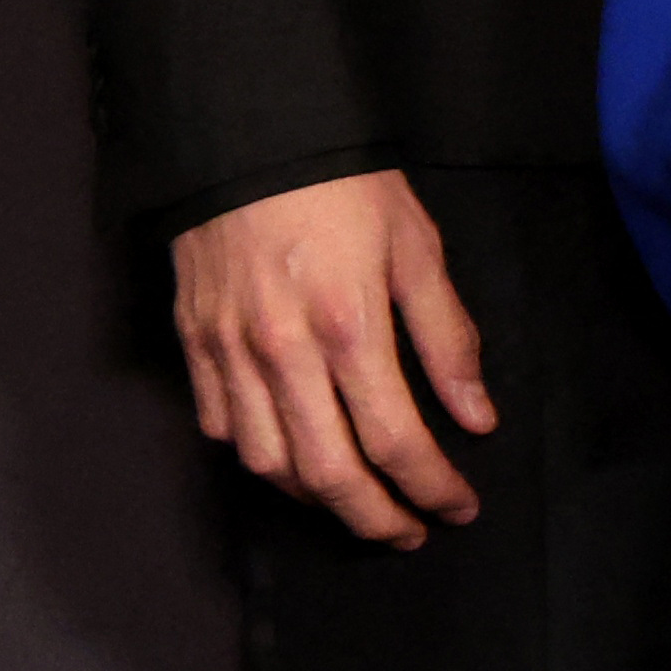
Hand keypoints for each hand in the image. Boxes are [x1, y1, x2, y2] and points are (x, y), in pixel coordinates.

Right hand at [169, 168, 495, 544]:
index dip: (431, 486)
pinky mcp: (193, 347)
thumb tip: (478, 416)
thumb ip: (448, 339)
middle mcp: (282, 353)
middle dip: (374, 517)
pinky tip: (294, 461)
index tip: (458, 507)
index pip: (396, 439)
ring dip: (318, 500)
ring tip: (359, 503)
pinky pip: (221, 429)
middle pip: (327, 473)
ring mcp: (229, 354)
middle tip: (409, 532)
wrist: (249, 139)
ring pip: (268, 464)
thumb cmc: (346, 188)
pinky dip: (261, 459)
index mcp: (350, 327)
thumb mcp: (418, 249)